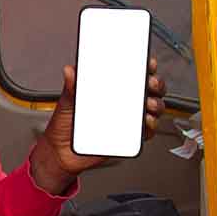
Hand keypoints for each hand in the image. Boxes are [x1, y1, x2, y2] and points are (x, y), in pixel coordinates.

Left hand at [28, 58, 166, 195]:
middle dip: (156, 84)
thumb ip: (71, 87)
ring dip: (155, 105)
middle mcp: (123, 101)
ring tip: (147, 105)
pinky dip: (150, 126)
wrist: (61, 152)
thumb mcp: (67, 102)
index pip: (133, 72)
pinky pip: (146, 131)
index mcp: (110, 89)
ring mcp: (128, 119)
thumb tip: (69, 70)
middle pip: (149, 89)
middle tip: (150, 84)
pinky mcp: (129, 137)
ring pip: (152, 108)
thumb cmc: (64, 125)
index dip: (145, 65)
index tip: (149, 63)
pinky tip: (145, 122)